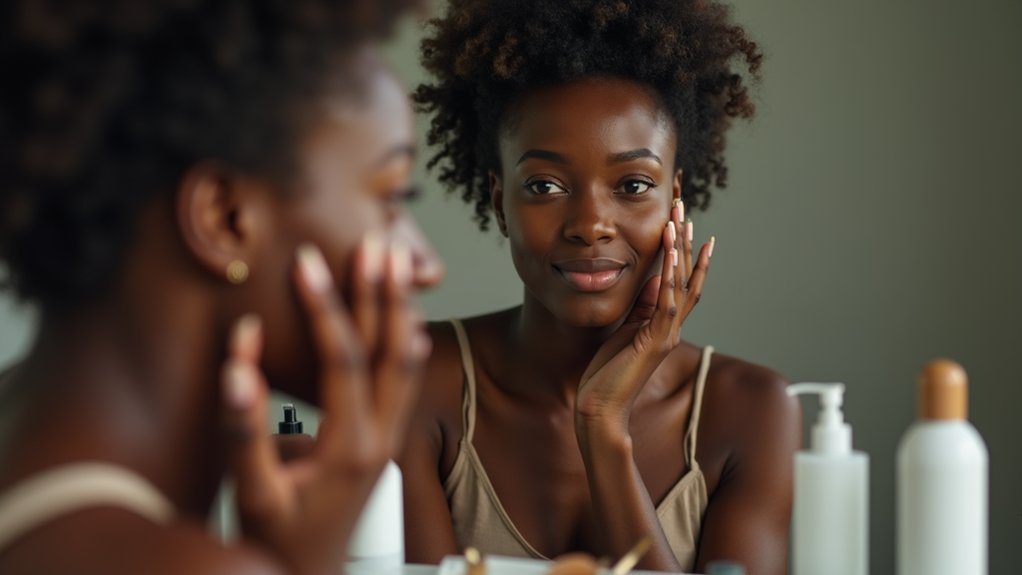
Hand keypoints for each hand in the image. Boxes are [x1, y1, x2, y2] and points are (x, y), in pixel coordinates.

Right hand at [220, 238, 429, 573]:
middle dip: (383, 292)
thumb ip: (243, 429)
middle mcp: (380, 435)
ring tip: (396, 259)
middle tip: (378, 241)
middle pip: (392, 350)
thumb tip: (238, 361)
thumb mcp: (253, 490)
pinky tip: (399, 308)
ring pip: (407, 359)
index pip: (344, 360)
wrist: (311, 572)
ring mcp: (390, 435)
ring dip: (400, 307)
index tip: (309, 261)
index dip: (325, 308)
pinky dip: (403, 333)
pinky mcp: (387, 435)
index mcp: (350, 445)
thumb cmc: (279, 536)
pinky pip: (403, 375)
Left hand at [576, 201, 712, 431]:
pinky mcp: (655, 341)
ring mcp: (666, 334)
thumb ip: (641, 308)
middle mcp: (671, 327)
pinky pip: (667, 302)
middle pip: (687, 277)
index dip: (686, 254)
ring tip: (680, 220)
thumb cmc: (607, 374)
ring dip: (680, 250)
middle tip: (685, 210)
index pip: (681, 282)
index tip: (687, 225)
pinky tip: (670, 252)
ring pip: (681, 285)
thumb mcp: (624, 331)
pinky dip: (671, 275)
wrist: (601, 408)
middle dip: (686, 242)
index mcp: (663, 325)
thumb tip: (654, 280)